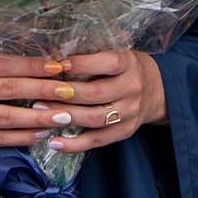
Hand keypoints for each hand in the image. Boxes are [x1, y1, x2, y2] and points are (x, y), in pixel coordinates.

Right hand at [0, 53, 76, 151]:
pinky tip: (40, 134)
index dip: (33, 65)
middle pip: (10, 89)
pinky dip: (21, 137)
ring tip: (63, 116)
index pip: (4, 64)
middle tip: (72, 91)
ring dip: (39, 117)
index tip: (60, 66)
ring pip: (7, 117)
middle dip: (45, 90)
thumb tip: (29, 65)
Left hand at [28, 51, 167, 154]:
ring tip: (41, 114)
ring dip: (66, 117)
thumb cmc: (125, 67)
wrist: (158, 90)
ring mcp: (131, 112)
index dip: (80, 64)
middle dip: (66, 94)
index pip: (106, 63)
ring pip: (96, 118)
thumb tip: (52, 56)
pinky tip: (54, 143)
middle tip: (40, 94)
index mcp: (128, 63)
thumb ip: (90, 54)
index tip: (56, 65)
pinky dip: (75, 144)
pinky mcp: (126, 131)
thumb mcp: (115, 52)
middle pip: (97, 94)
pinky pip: (99, 140)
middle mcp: (132, 88)